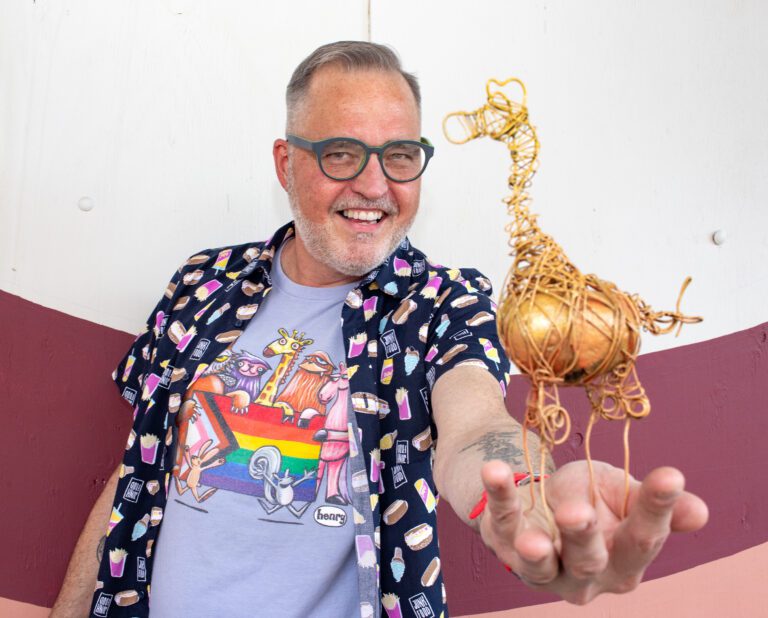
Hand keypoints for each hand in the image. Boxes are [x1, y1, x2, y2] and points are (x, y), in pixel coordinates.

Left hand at [477, 460, 708, 604]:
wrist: (539, 497)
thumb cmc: (591, 499)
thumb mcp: (622, 494)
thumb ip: (651, 503)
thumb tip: (697, 511)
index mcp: (624, 561)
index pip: (643, 538)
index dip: (657, 508)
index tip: (669, 475)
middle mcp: (585, 575)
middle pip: (588, 558)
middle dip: (583, 535)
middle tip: (578, 513)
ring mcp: (541, 567)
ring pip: (540, 562)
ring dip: (535, 550)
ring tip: (531, 541)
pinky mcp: (505, 544)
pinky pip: (501, 522)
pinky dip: (498, 496)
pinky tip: (495, 470)